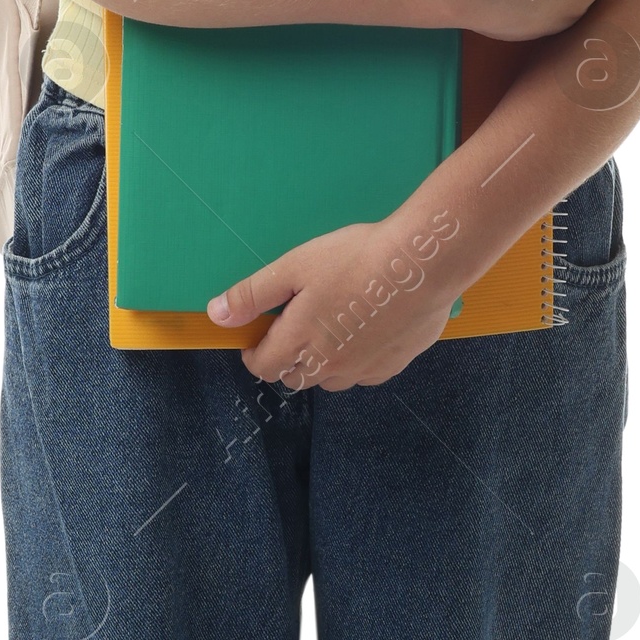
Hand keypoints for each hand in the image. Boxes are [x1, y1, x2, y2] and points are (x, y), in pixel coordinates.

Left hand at [207, 207, 462, 391]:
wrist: (422, 265)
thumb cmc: (355, 259)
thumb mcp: (295, 267)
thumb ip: (253, 294)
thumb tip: (217, 315)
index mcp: (299, 343)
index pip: (263, 368)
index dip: (255, 353)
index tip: (259, 336)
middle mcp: (328, 367)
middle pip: (295, 378)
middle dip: (287, 358)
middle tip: (297, 325)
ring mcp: (362, 371)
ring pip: (329, 380)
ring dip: (321, 362)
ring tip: (332, 327)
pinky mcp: (392, 366)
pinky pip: (362, 374)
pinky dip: (355, 360)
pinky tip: (365, 331)